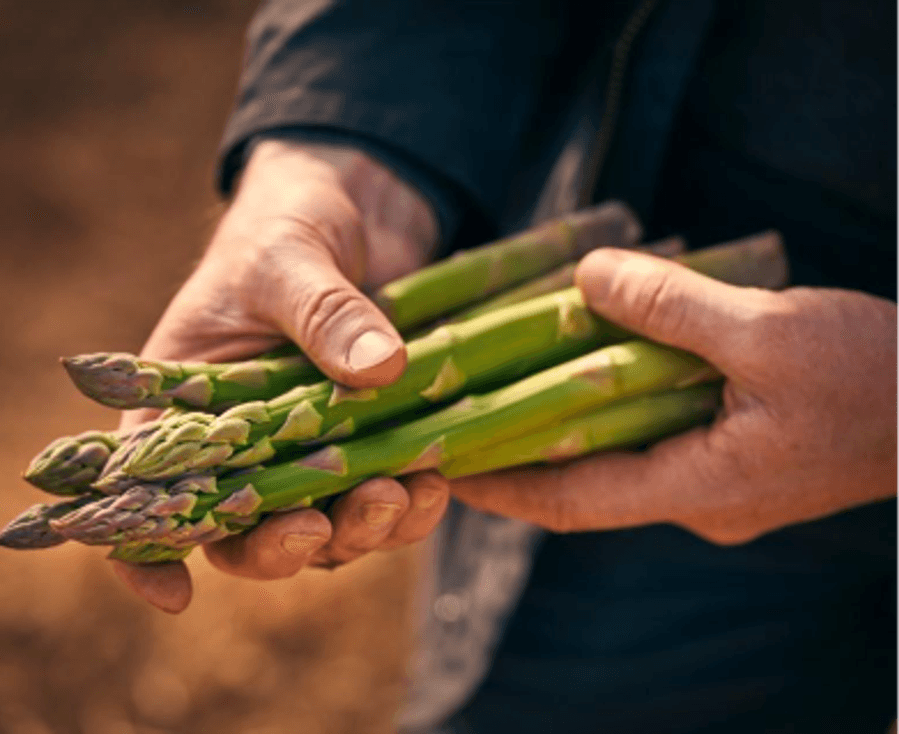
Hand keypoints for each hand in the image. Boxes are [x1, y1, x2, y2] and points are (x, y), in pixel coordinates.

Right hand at [112, 139, 449, 612]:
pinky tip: (438, 480)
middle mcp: (243, 442)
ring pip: (324, 526)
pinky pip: (384, 493)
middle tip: (325, 525)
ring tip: (406, 496)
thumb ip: (323, 311)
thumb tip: (380, 369)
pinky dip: (409, 501)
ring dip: (361, 530)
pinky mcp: (371, 439)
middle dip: (284, 546)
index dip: (148, 554)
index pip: (146, 492)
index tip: (178, 595)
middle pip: (245, 532)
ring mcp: (310, 448)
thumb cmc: (287, 222)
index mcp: (185, 403)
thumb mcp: (289, 256)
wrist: (354, 205)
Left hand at [450, 248, 897, 544]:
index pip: (570, 503)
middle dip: (520, 450)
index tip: (438, 466)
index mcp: (698, 487)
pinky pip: (657, 427)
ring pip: (621, 449)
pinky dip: (617, 396)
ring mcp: (719, 478)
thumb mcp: (766, 330)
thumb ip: (671, 307)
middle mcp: (698, 496)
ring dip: (567, 417)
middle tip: (455, 417)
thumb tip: (585, 277)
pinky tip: (594, 354)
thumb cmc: (875, 377)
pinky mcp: (737, 451)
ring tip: (506, 380)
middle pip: (586, 480)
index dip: (500, 487)